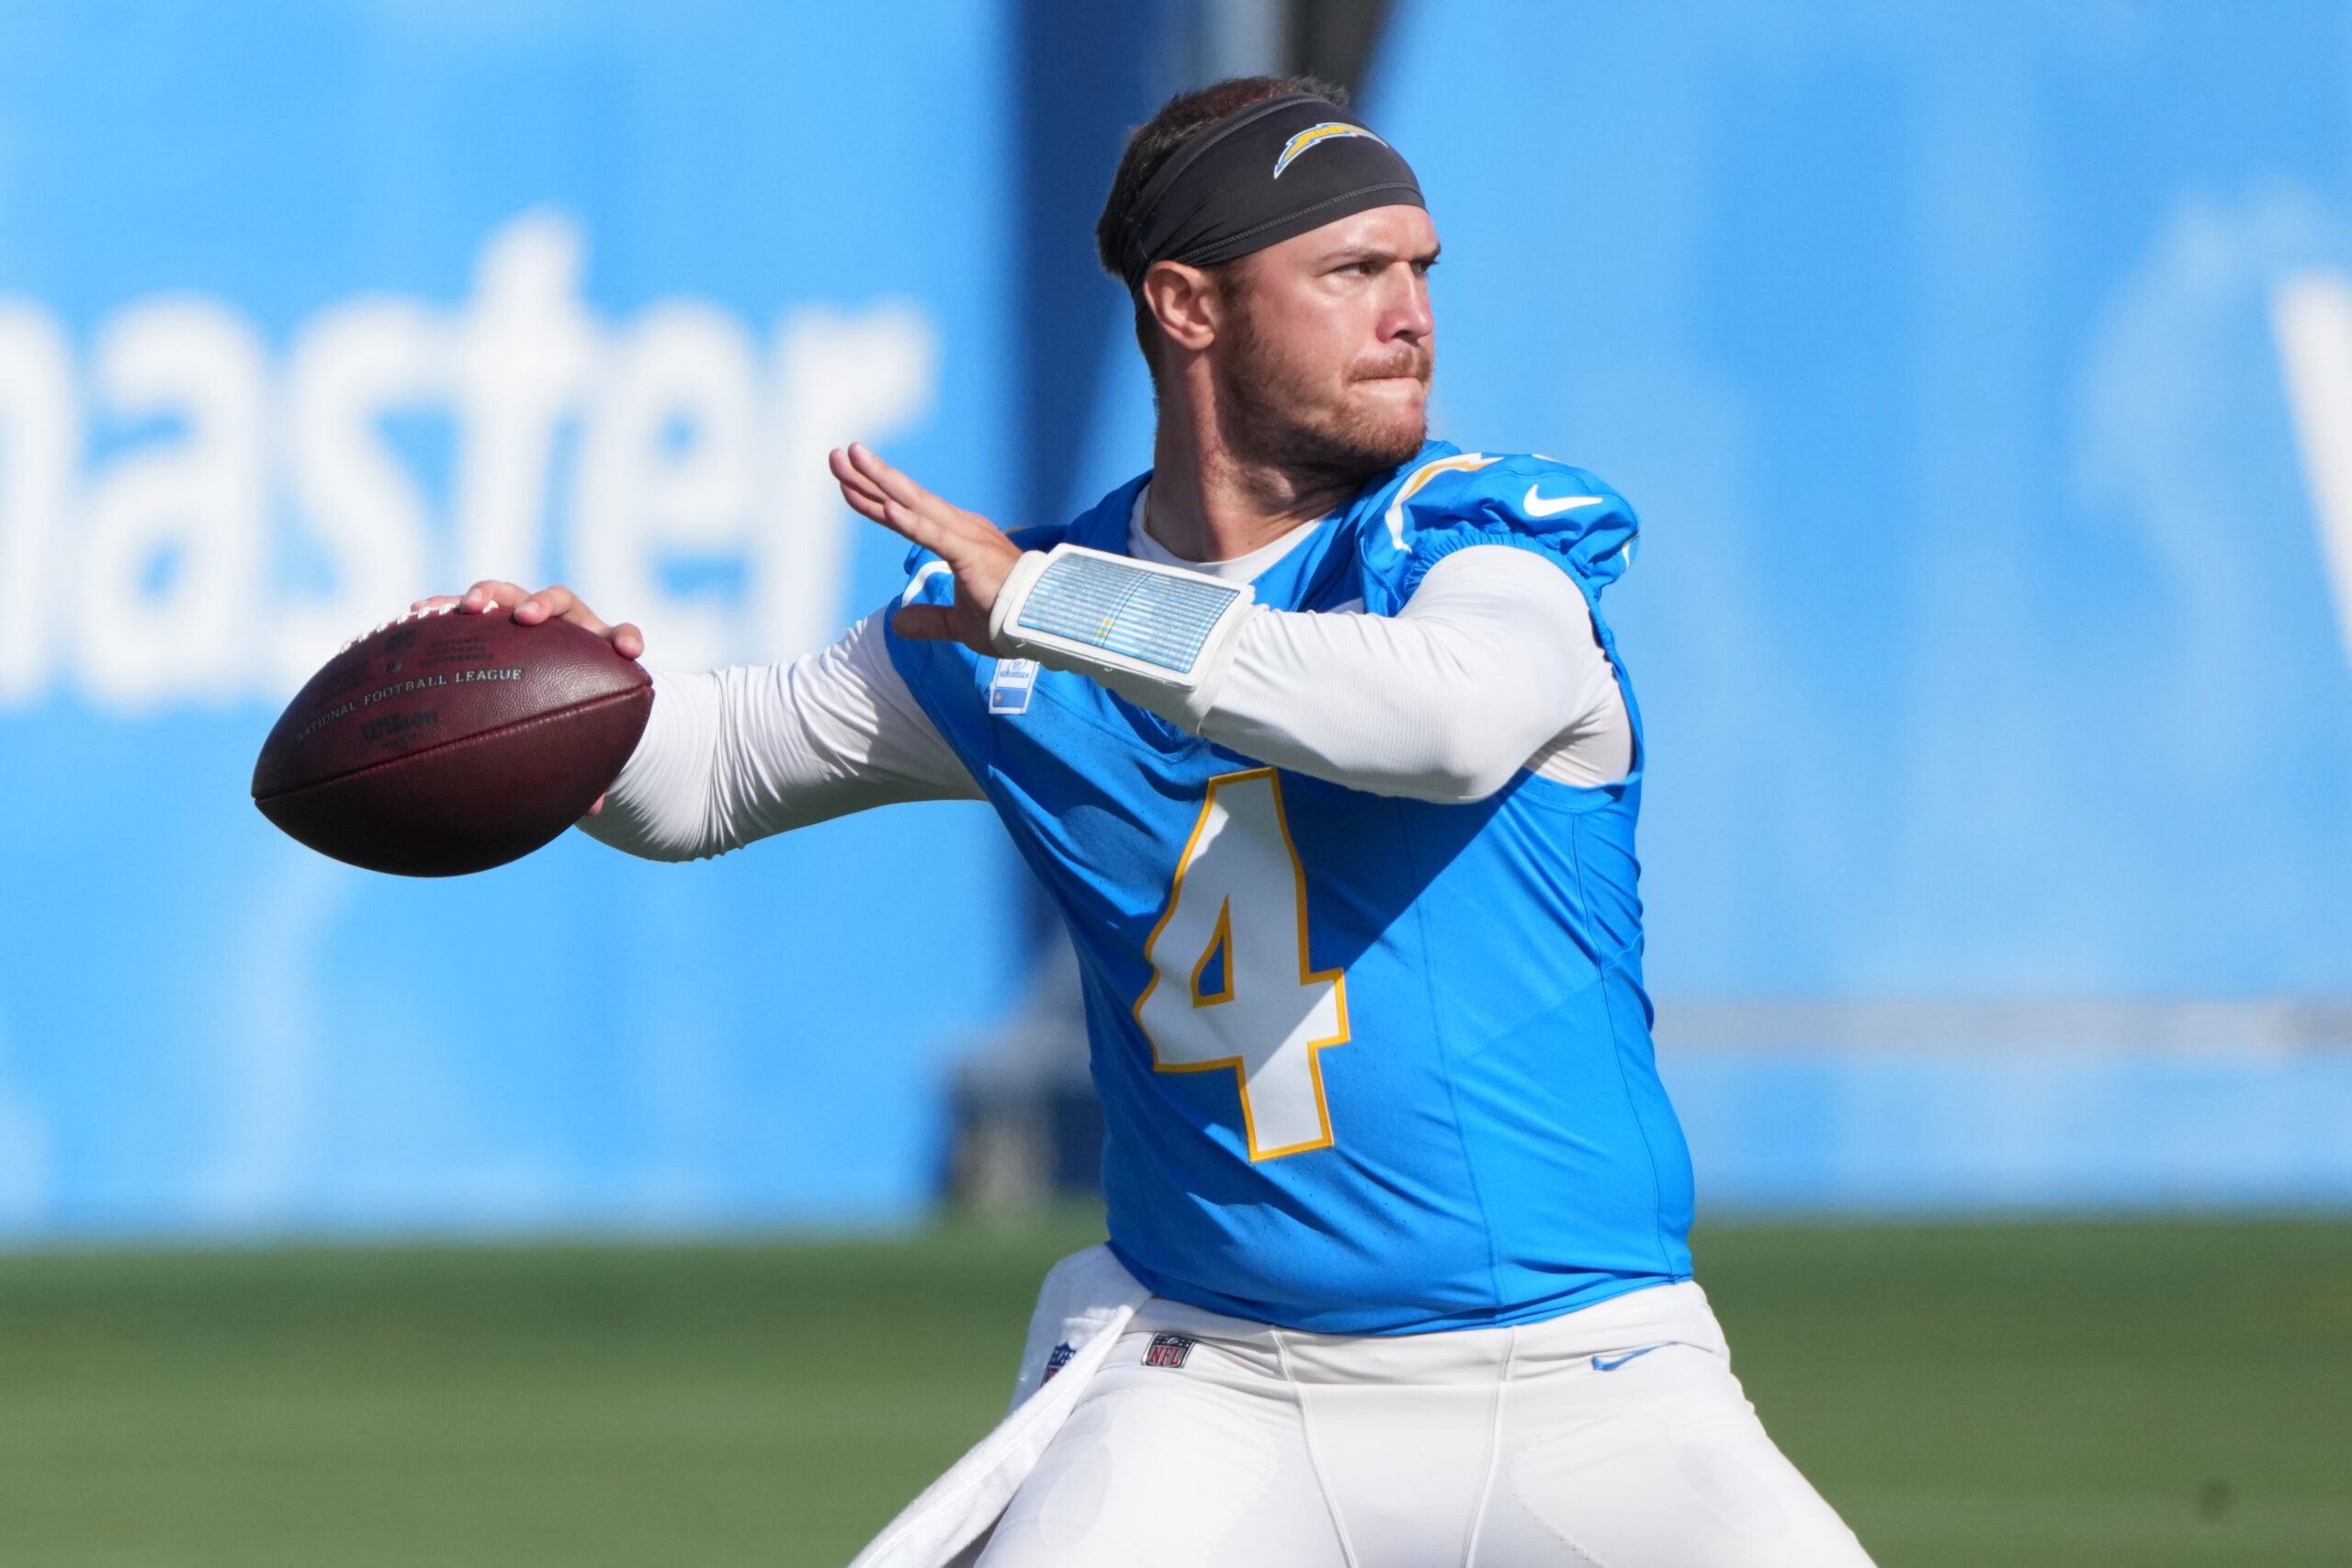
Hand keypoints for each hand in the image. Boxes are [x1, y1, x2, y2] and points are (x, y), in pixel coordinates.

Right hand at [408, 580, 644, 815]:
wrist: (548, 685)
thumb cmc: (572, 715)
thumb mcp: (580, 737)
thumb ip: (590, 768)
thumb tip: (592, 813)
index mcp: (595, 650)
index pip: (619, 635)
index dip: (626, 639)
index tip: (630, 652)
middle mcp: (562, 624)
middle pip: (557, 601)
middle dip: (541, 606)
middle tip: (525, 619)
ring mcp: (521, 615)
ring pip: (507, 595)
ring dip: (488, 596)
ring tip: (465, 609)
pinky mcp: (487, 618)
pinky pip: (462, 609)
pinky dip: (442, 609)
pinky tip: (413, 617)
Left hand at [829, 442, 1021, 654]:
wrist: (1044, 622)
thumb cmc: (1009, 618)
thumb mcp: (958, 622)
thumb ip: (929, 620)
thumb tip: (898, 625)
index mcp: (957, 539)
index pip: (905, 516)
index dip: (873, 500)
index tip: (845, 484)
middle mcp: (959, 528)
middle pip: (903, 499)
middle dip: (867, 476)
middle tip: (836, 455)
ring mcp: (965, 537)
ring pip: (914, 505)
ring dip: (880, 481)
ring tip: (851, 458)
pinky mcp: (971, 553)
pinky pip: (934, 535)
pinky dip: (910, 520)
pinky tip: (887, 506)